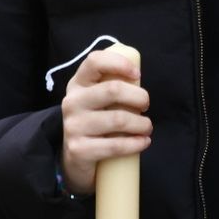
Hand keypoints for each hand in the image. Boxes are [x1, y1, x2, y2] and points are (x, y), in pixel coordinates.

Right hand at [59, 48, 150, 193]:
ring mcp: (74, 126)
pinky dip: (135, 144)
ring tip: (147, 127)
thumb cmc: (96, 120)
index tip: (137, 74)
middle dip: (139, 97)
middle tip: (146, 106)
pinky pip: (115, 145)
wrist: (75, 156)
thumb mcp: (98, 98)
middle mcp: (72, 102)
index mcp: (78, 83)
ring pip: (118, 119)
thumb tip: (137, 76)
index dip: (119, 63)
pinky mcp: (79, 150)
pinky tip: (143, 142)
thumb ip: (113, 84)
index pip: (95, 61)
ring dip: (141, 124)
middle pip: (112, 90)